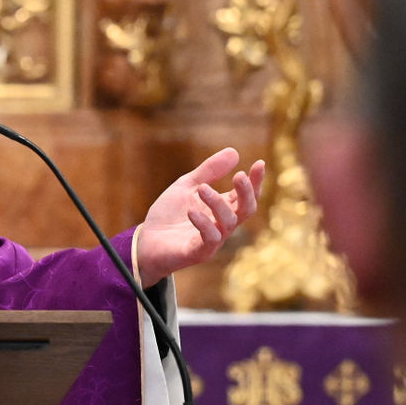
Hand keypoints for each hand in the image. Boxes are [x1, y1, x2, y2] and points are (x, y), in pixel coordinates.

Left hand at [135, 148, 264, 285]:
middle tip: (238, 176)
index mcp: (222, 208)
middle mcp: (222, 225)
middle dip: (246, 193)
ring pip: (228, 222)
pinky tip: (192, 211)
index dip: (255, 181)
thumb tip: (235, 152)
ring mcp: (212, 240)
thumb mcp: (187, 186)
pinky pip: (209, 239)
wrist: (145, 241)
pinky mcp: (198, 253)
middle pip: (246, 210)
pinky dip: (203, 224)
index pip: (245, 195)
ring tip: (202, 188)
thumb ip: (209, 171)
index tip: (260, 163)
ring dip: (217, 203)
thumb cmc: (169, 214)